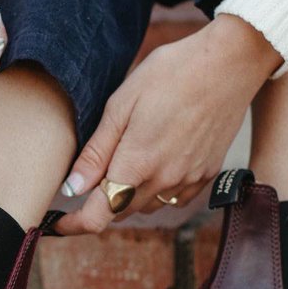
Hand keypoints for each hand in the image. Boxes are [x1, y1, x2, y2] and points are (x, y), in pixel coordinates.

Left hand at [54, 15, 281, 234]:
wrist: (229, 63)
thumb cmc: (170, 74)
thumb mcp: (121, 105)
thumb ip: (96, 152)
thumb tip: (72, 189)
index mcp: (137, 163)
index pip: (98, 216)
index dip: (73, 224)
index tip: (58, 222)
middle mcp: (164, 180)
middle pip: (120, 211)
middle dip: (101, 200)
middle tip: (94, 170)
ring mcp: (189, 180)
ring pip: (147, 206)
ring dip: (129, 195)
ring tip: (128, 157)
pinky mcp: (208, 174)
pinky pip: (174, 199)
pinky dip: (157, 190)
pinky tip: (156, 161)